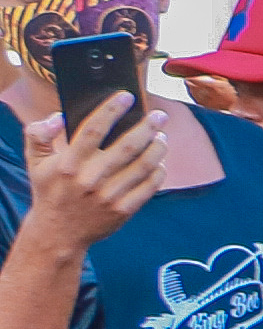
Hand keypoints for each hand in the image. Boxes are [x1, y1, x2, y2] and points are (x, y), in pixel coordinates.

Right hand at [20, 91, 164, 248]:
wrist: (58, 232)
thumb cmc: (50, 190)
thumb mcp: (35, 161)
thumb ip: (38, 134)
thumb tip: (58, 116)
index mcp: (69, 163)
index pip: (94, 129)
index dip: (112, 110)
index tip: (127, 96)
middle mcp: (91, 178)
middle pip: (127, 146)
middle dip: (147, 127)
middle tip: (160, 115)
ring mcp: (109, 196)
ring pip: (143, 166)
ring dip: (158, 148)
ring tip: (162, 136)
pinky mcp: (123, 210)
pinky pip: (149, 187)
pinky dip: (158, 172)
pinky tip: (160, 162)